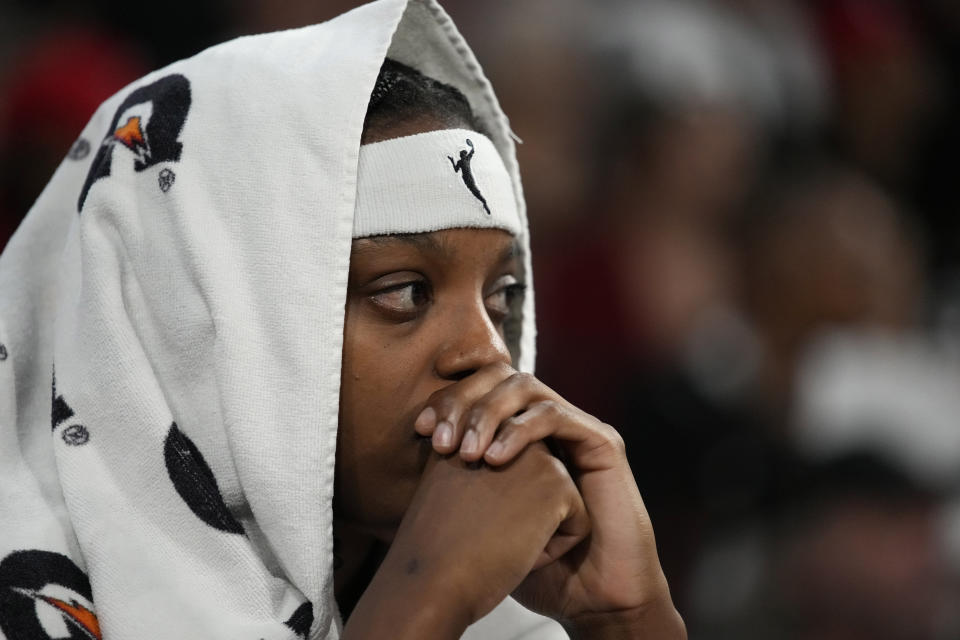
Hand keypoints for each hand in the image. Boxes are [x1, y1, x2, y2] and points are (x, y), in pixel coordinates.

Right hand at [342, 442, 590, 638]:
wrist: (432, 582)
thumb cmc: (436, 550)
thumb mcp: (451, 491)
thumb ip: (478, 469)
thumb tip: (514, 481)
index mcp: (475, 429)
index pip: (514, 475)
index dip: (496, 512)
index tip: (461, 524)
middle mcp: (506, 432)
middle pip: (539, 485)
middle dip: (521, 516)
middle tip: (479, 532)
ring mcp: (535, 454)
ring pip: (560, 503)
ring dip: (536, 531)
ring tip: (495, 538)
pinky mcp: (557, 482)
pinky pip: (577, 524)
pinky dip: (553, 549)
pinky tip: (516, 550)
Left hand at [414, 363, 684, 636]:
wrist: (589, 595)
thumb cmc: (533, 564)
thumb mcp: (484, 516)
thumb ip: (459, 479)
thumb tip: (412, 456)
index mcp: (518, 431)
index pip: (479, 388)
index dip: (447, 399)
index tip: (420, 428)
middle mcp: (547, 421)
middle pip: (498, 377)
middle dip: (463, 400)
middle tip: (438, 437)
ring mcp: (575, 427)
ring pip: (525, 386)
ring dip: (488, 413)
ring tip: (465, 452)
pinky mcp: (601, 440)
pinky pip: (555, 415)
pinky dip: (520, 430)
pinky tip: (495, 459)